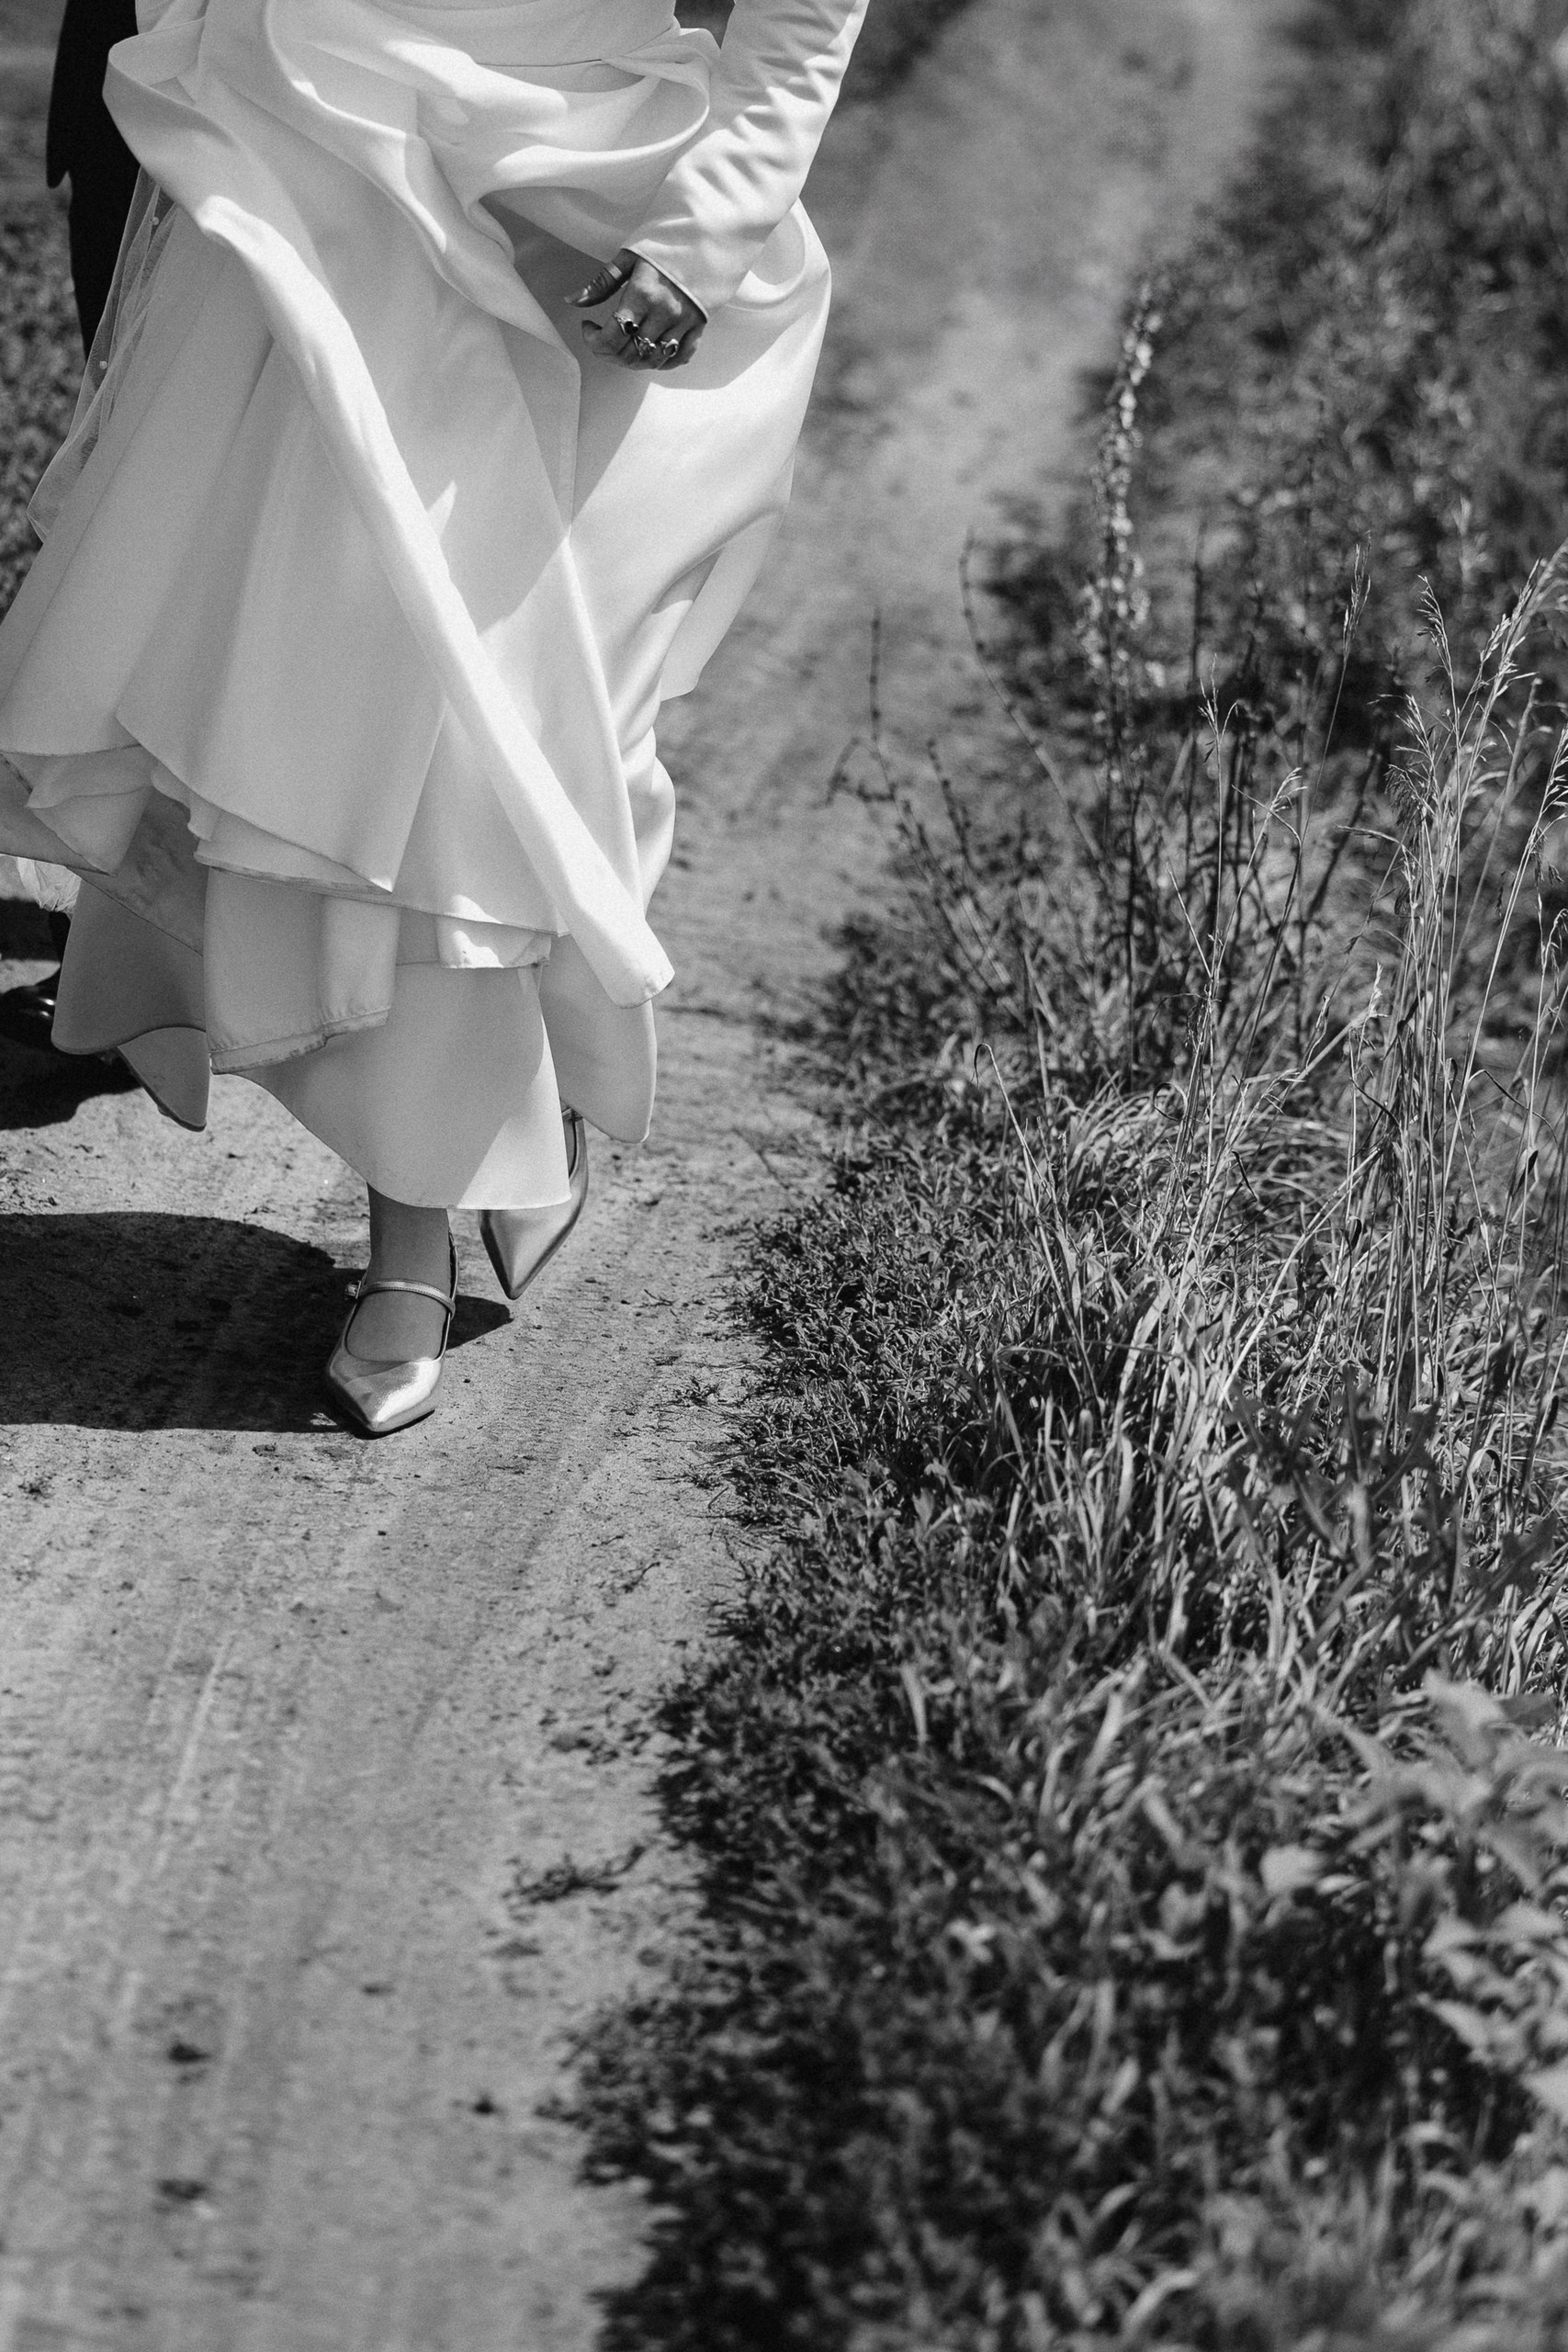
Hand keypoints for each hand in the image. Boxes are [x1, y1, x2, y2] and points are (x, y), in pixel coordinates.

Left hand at [567, 249, 705, 370]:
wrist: (709, 236)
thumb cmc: (666, 242)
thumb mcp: (630, 256)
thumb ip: (601, 283)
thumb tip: (572, 301)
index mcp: (642, 294)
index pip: (611, 337)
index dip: (593, 341)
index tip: (588, 327)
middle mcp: (663, 314)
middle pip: (629, 355)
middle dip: (608, 353)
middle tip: (601, 339)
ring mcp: (683, 323)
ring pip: (652, 361)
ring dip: (631, 360)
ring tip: (623, 344)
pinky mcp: (698, 327)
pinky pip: (678, 358)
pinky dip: (661, 361)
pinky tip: (649, 349)